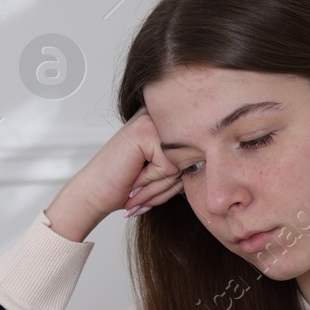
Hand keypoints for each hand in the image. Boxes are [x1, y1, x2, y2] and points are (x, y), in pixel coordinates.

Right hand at [53, 107, 183, 235]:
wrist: (94, 193)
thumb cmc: (126, 184)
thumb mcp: (165, 172)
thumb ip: (188, 162)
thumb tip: (215, 160)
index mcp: (166, 123)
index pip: (196, 155)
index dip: (177, 180)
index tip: (152, 186)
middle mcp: (160, 116)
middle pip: (191, 159)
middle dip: (169, 185)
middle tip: (141, 189)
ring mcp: (152, 121)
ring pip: (181, 165)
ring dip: (160, 184)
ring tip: (136, 183)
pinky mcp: (145, 132)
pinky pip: (169, 168)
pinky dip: (151, 181)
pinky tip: (132, 176)